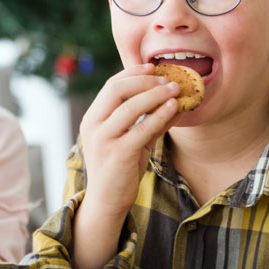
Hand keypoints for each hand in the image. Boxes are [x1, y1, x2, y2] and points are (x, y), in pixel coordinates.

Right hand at [72, 63, 180, 268]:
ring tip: (176, 89)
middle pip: (117, 90)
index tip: (153, 67)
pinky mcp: (118, 154)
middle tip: (168, 79)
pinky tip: (174, 108)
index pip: (110, 86)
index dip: (132, 73)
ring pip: (130, 107)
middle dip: (145, 80)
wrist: (107, 201)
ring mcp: (103, 140)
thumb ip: (145, 120)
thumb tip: (172, 99)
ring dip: (156, 94)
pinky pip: (142, 128)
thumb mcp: (131, 139)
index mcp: (92, 119)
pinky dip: (160, 115)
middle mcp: (93, 126)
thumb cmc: (119, 169)